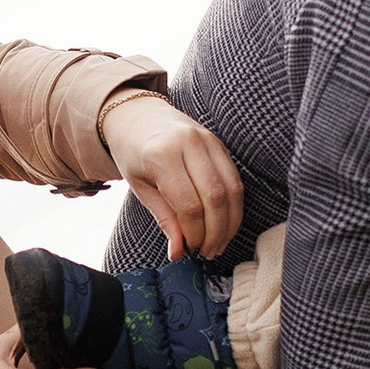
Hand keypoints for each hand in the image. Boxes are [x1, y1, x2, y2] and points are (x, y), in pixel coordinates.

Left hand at [101, 92, 244, 259]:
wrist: (138, 115)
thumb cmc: (134, 153)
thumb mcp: (140, 187)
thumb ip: (164, 219)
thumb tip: (179, 252)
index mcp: (163, 155)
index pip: (189, 205)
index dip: (195, 233)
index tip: (191, 249)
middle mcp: (189, 143)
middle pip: (216, 197)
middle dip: (216, 232)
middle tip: (209, 252)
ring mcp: (208, 140)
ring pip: (232, 188)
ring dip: (230, 222)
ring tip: (219, 242)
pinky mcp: (219, 142)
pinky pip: (235, 178)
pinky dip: (234, 205)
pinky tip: (225, 222)